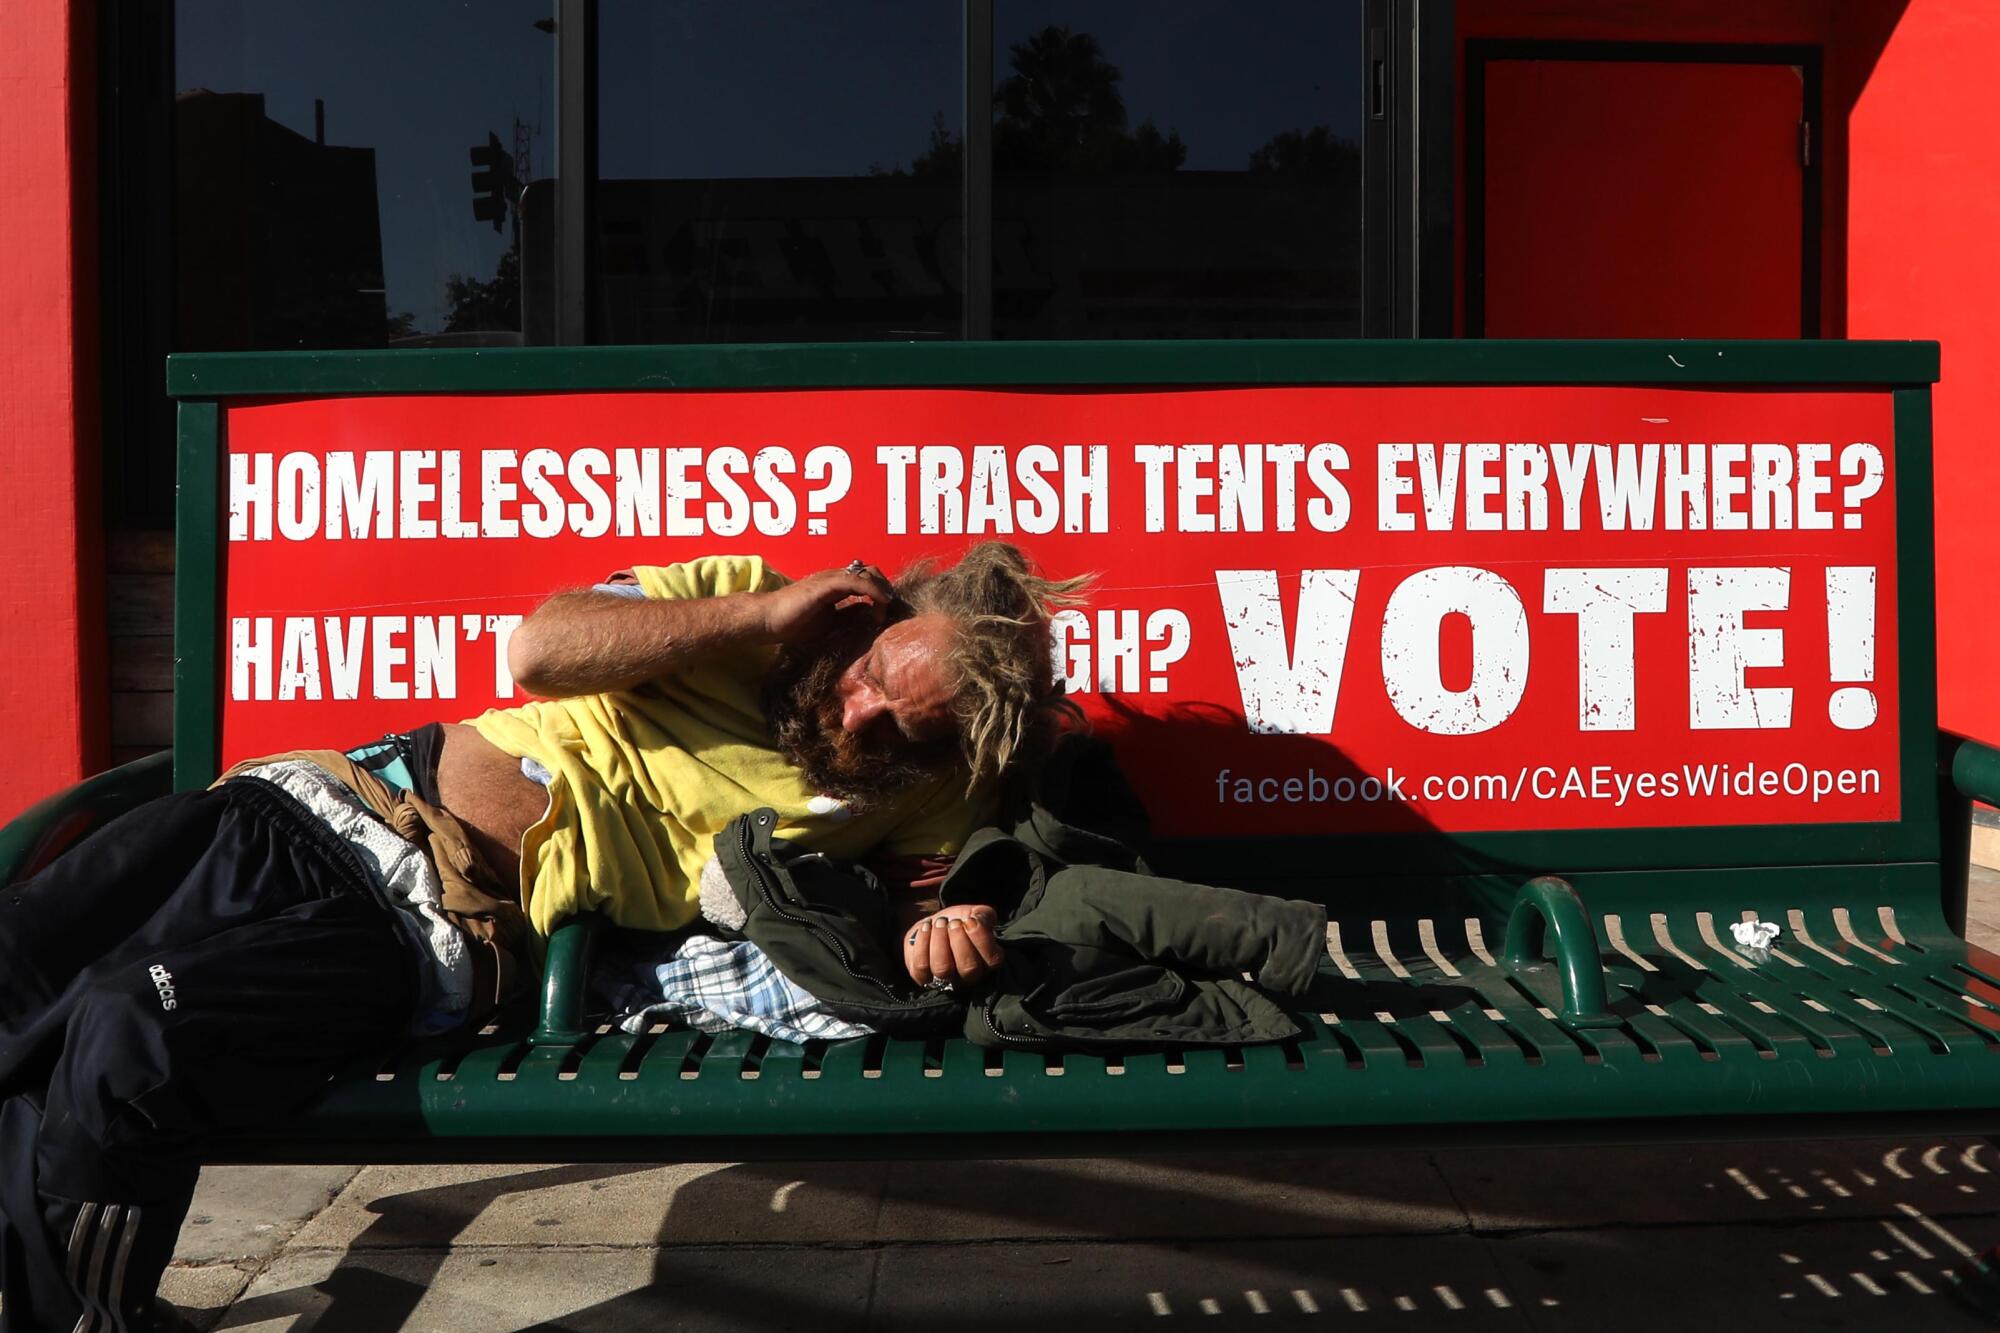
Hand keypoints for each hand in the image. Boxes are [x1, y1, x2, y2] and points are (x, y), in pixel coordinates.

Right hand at [759, 563, 895, 643]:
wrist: (768, 620)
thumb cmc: (793, 623)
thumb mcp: (830, 622)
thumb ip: (848, 616)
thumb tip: (870, 616)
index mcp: (834, 584)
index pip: (865, 578)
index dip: (880, 591)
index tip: (887, 610)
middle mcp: (834, 576)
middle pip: (870, 570)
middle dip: (884, 586)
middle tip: (891, 606)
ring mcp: (829, 578)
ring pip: (865, 573)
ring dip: (881, 589)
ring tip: (889, 605)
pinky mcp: (825, 585)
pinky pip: (856, 582)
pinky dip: (873, 590)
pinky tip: (882, 603)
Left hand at [904, 904, 1004, 988]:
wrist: (934, 924)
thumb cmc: (959, 921)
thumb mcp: (975, 913)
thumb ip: (984, 915)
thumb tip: (976, 921)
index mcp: (987, 962)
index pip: (992, 960)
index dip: (980, 939)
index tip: (970, 920)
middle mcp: (968, 976)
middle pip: (968, 968)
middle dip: (959, 940)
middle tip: (953, 922)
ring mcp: (945, 980)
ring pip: (943, 968)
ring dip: (940, 940)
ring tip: (940, 923)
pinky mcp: (923, 977)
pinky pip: (921, 966)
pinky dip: (923, 943)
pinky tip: (926, 927)